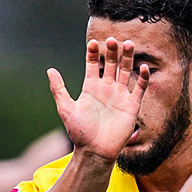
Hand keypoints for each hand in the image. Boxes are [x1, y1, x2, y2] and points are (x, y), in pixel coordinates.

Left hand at [49, 37, 148, 162]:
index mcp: (91, 87)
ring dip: (128, 58)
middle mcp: (107, 88)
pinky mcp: (132, 105)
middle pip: (111, 64)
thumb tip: (50, 70)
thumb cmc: (79, 133)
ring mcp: (120, 96)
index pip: (93, 64)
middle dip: (112, 52)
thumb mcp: (66, 109)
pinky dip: (142, 77)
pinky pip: (139, 88)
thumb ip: (59, 90)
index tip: (93, 43)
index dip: (94, 53)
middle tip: (112, 40)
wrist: (94, 152)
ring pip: (126, 71)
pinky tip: (141, 67)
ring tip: (128, 44)